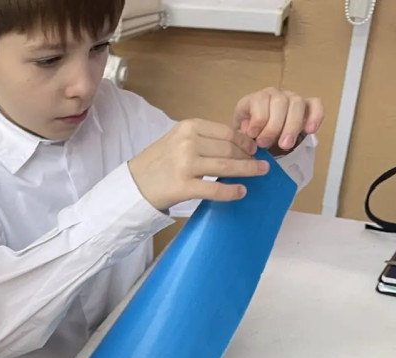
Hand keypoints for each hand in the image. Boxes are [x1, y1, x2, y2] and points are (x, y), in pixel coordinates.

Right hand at [128, 119, 265, 211]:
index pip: (226, 133)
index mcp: (188, 127)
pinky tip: (241, 192)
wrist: (134, 185)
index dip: (245, 141)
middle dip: (249, 157)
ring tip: (260, 173)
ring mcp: (186, 165)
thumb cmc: (157, 163)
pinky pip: (215, 189)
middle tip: (261, 164)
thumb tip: (236, 145)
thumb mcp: (177, 140)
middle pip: (229, 149)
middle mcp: (188, 143)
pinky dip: (232, 191)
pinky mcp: (184, 187)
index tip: (254, 148)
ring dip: (248, 171)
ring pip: (227, 167)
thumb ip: (202, 139)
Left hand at [234, 87, 324, 153]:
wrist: (261, 139)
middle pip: (279, 102)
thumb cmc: (250, 137)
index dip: (258, 118)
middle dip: (273, 126)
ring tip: (285, 145)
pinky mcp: (307, 106)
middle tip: (265, 144)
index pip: (260, 100)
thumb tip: (250, 130)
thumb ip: (243, 133)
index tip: (254, 135)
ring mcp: (292, 98)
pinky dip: (315, 116)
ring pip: (297, 103)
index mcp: (256, 99)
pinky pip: (316, 104)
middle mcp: (275, 95)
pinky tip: (310, 130)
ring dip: (292, 126)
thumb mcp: (241, 136)